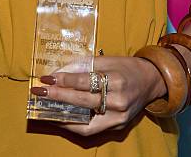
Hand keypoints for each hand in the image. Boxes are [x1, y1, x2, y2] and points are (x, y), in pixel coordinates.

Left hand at [30, 56, 166, 135]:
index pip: (85, 81)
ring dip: (61, 115)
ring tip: (44, 109)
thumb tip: (60, 71)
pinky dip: (73, 125)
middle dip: (58, 96)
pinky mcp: (117, 126)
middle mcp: (118, 101)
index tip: (47, 77)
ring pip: (84, 121)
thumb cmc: (127, 66)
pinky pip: (90, 130)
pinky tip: (59, 119)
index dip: (64, 80)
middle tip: (40, 91)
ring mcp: (118, 117)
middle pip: (83, 101)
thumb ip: (85, 65)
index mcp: (117, 79)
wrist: (151, 81)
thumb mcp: (108, 59)